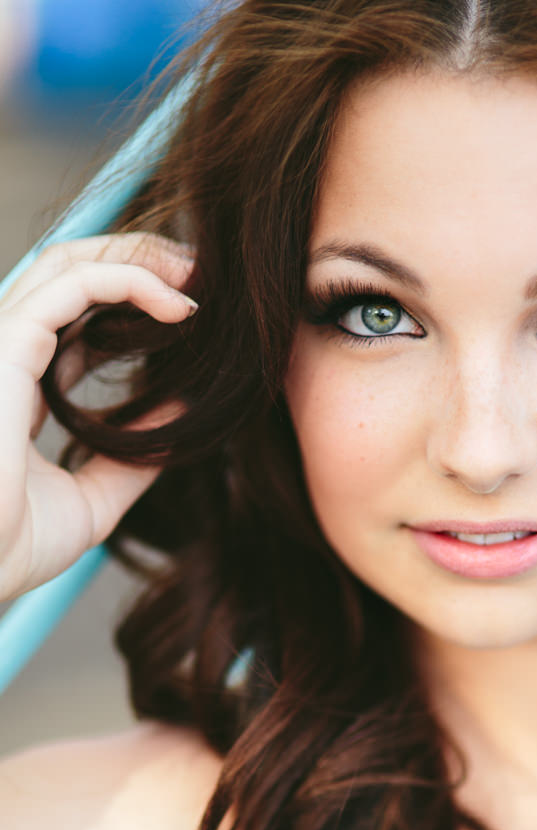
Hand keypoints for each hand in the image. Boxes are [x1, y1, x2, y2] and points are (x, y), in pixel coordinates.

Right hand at [0, 232, 196, 600]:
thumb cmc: (12, 548)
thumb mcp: (92, 501)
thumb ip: (131, 459)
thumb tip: (180, 414)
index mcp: (16, 388)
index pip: (74, 319)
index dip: (131, 303)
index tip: (190, 312)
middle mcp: (3, 356)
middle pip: (70, 275)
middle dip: (138, 261)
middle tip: (201, 275)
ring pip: (69, 263)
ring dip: (140, 259)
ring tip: (197, 275)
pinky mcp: (6, 344)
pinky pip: (74, 285)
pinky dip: (130, 280)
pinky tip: (178, 305)